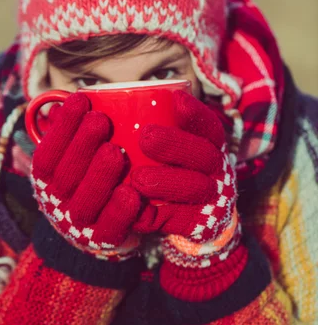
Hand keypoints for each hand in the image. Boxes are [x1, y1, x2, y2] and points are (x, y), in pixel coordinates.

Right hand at [31, 93, 141, 261]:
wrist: (96, 235)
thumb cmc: (89, 182)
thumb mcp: (75, 158)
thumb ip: (71, 133)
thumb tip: (63, 99)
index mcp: (47, 182)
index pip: (47, 155)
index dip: (61, 128)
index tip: (80, 100)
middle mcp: (58, 204)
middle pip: (65, 177)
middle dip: (81, 146)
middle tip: (101, 121)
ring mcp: (81, 226)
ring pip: (84, 204)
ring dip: (99, 176)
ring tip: (116, 151)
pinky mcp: (104, 242)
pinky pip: (110, 230)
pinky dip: (119, 213)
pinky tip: (132, 193)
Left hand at [131, 91, 240, 267]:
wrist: (204, 222)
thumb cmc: (178, 172)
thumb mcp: (176, 148)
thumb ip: (157, 129)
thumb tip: (109, 99)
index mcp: (210, 147)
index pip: (209, 127)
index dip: (196, 114)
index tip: (176, 100)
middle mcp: (216, 170)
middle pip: (204, 155)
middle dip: (176, 144)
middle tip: (146, 136)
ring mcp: (210, 199)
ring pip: (194, 189)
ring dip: (167, 182)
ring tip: (138, 179)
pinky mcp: (198, 225)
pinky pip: (177, 221)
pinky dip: (155, 216)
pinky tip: (135, 210)